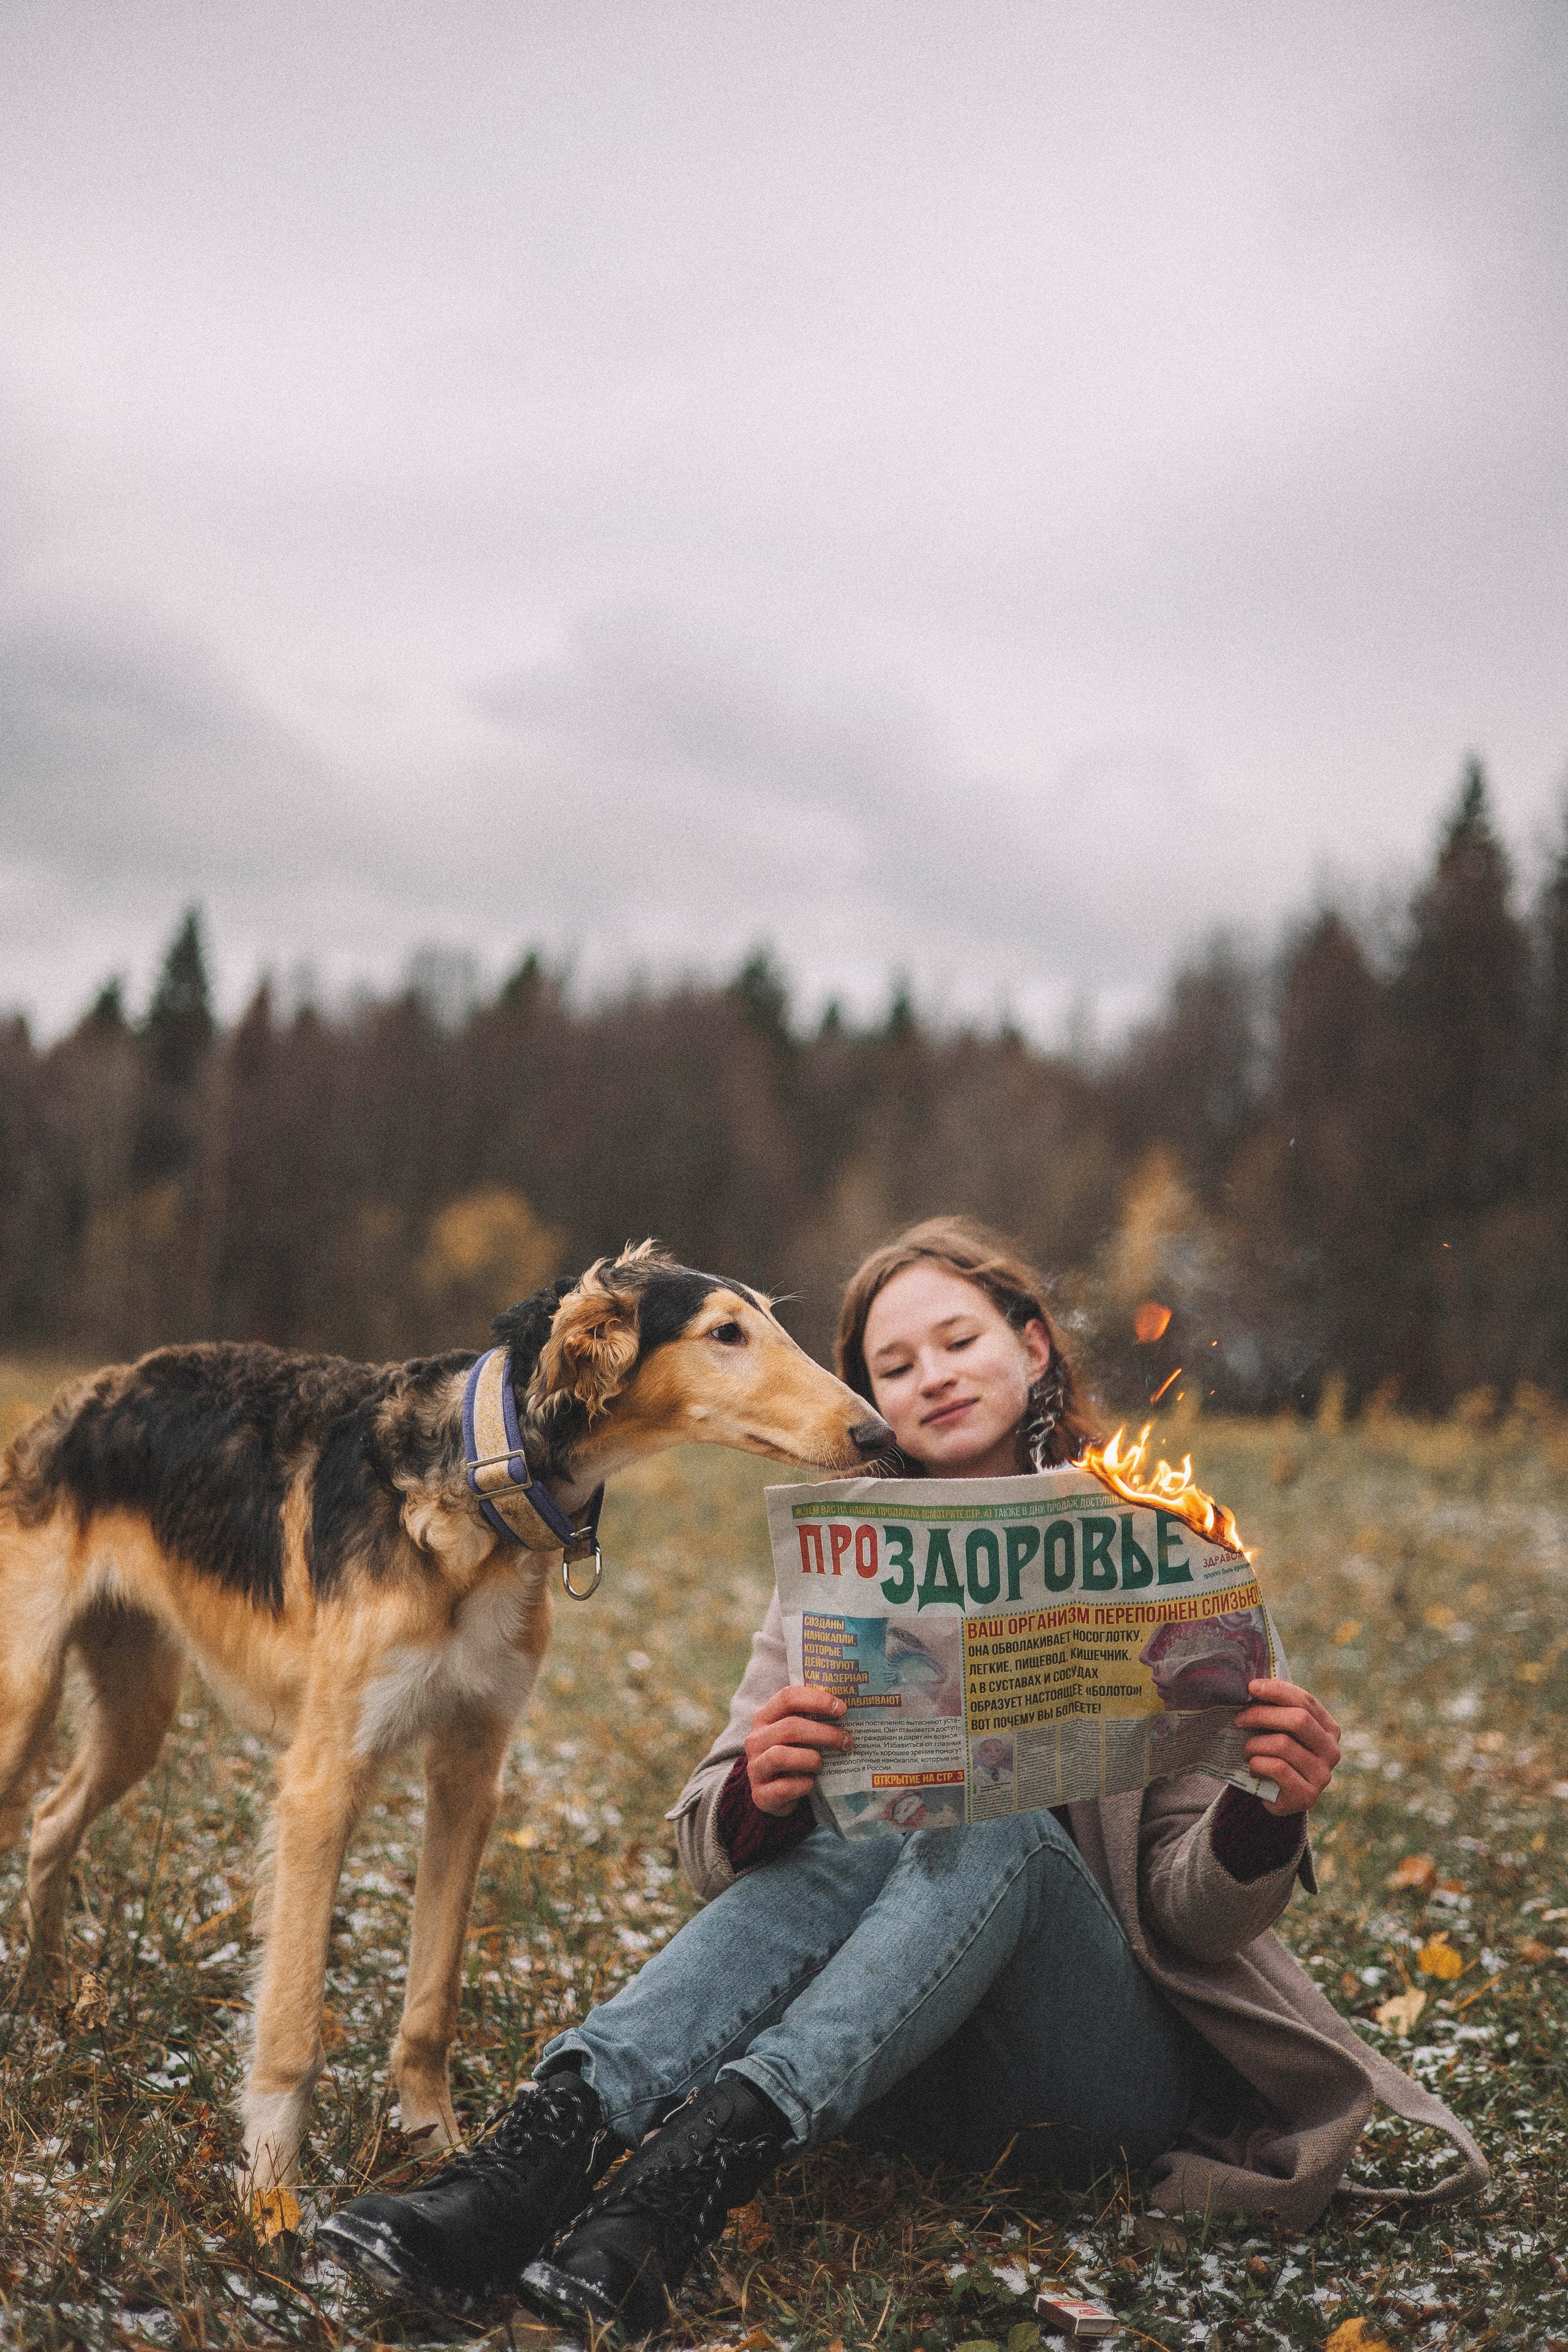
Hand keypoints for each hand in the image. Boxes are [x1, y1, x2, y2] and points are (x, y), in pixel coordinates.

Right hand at [745, 1684, 852, 1816]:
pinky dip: (804, 1785)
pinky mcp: (761, 1794)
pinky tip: (811, 1784)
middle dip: (824, 1733)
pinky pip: (784, 1787)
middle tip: (847, 1741)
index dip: (817, 1700)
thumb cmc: (792, 1755)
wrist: (773, 1794)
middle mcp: (755, 1739)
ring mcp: (755, 1767)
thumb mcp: (796, 1734)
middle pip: (790, 1727)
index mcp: (765, 1717)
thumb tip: (848, 1711)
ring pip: (781, 1756)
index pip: (788, 1697)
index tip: (842, 1709)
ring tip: (823, 1764)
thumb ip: (812, 1720)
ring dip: (811, 1759)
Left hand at [1234, 1678, 1340, 1816]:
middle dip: (1262, 1715)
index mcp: (1329, 1729)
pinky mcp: (1308, 1795)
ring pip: (1283, 1745)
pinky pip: (1277, 1768)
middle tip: (1239, 1719)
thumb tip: (1254, 1685)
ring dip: (1254, 1744)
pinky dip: (1257, 1764)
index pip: (1306, 1701)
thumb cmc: (1275, 1755)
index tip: (1251, 1687)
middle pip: (1298, 1720)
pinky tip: (1254, 1768)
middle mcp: (1332, 1751)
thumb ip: (1278, 1709)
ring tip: (1245, 1750)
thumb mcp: (1281, 1730)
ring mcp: (1322, 1775)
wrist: (1275, 1797)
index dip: (1278, 1690)